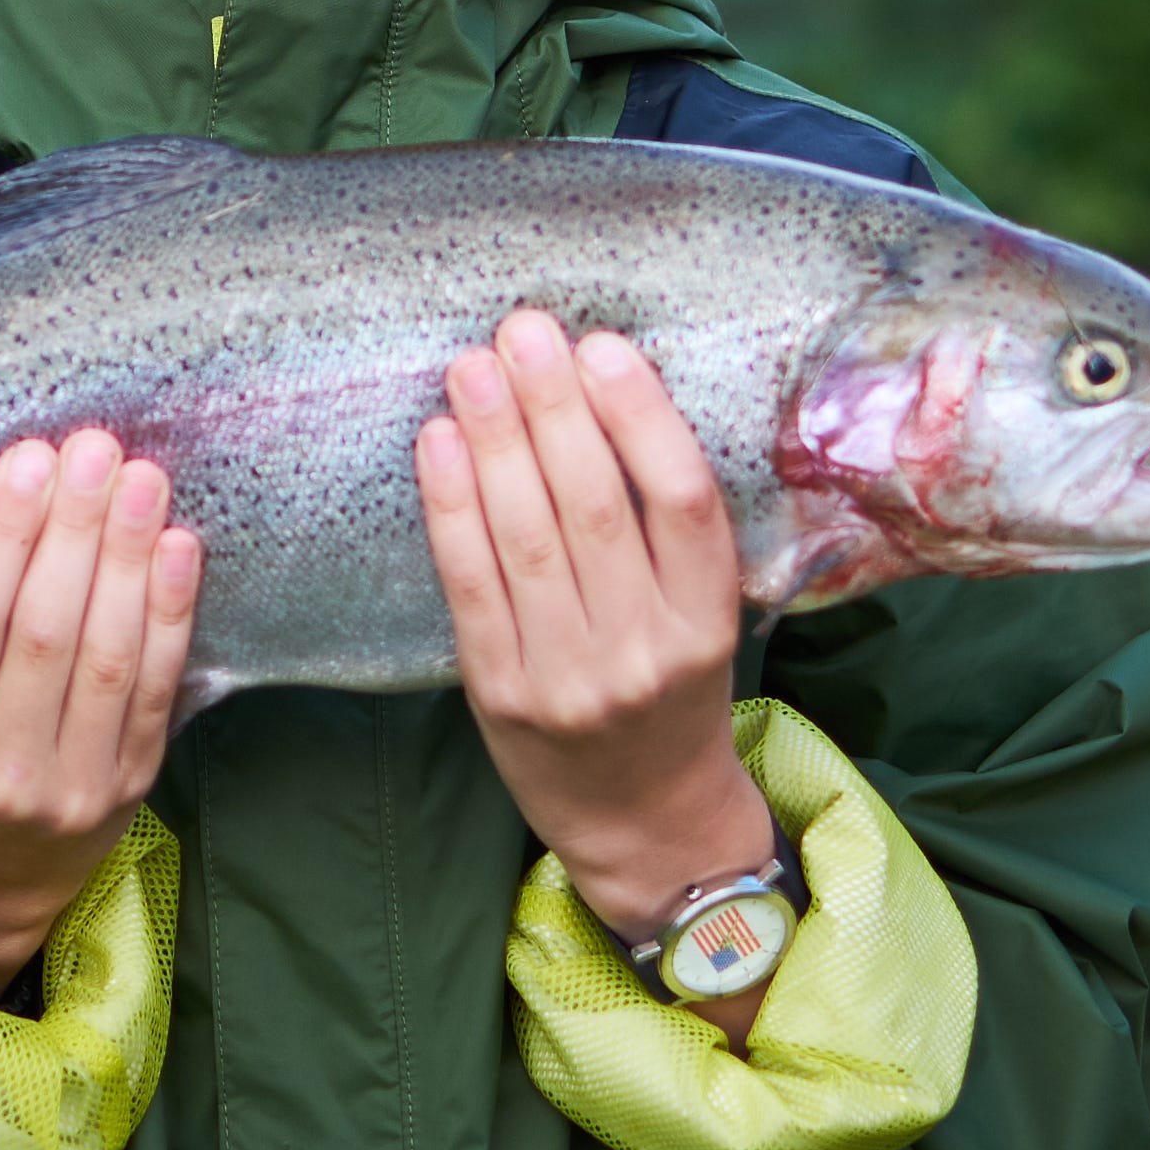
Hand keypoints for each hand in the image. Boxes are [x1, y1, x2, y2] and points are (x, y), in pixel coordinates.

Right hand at [0, 431, 202, 998]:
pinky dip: (171, 613)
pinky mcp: (132, 785)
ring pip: (108, 656)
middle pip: (45, 630)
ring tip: (142, 480)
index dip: (1, 536)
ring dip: (129, 557)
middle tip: (96, 449)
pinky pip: (157, 690)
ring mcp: (74, 783)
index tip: (28, 460)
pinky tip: (178, 548)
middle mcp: (3, 767)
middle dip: (75, 529)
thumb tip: (16, 500)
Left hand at [419, 312, 777, 1041]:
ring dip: (495, 439)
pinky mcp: (501, 692)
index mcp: (708, 619)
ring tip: (474, 367)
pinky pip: (472, 581)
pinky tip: (441, 442)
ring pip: (527, 536)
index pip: (682, 500)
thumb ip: (666, 528)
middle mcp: (644, 649)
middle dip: (553, 407)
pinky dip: (452, 505)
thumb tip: (599, 391)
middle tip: (522, 330)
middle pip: (595, 505)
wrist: (642, 819)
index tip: (603, 346)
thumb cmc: (670, 690)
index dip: (641, 416)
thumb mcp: (702, 614)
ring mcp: (568, 676)